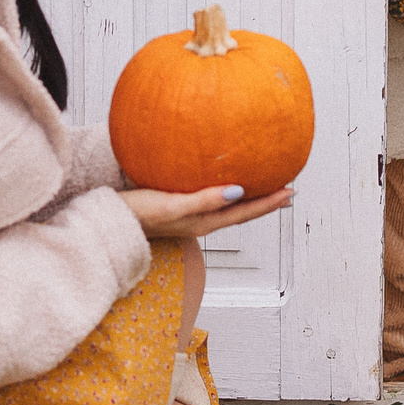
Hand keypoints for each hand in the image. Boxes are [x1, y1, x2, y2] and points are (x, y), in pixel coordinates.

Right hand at [119, 183, 296, 239]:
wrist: (112, 221)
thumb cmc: (138, 213)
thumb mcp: (173, 206)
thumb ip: (205, 200)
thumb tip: (238, 192)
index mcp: (205, 222)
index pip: (245, 212)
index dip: (269, 203)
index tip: (291, 192)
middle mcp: (202, 221)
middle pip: (242, 212)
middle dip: (266, 202)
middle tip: (287, 191)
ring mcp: (191, 217)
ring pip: (229, 208)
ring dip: (249, 199)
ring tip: (263, 187)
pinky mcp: (180, 209)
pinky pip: (213, 200)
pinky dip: (227, 193)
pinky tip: (222, 182)